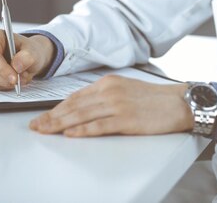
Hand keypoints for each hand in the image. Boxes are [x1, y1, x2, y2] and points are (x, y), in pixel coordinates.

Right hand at [0, 29, 54, 89]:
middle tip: (20, 80)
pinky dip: (3, 86)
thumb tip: (17, 66)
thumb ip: (27, 56)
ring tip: (20, 77)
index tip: (14, 78)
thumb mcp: (33, 50)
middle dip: (5, 79)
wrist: (27, 56)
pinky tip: (12, 80)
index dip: (2, 69)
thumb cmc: (27, 50)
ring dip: (6, 83)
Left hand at [29, 75, 192, 136]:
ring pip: (81, 115)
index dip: (56, 108)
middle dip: (51, 117)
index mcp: (108, 82)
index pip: (75, 96)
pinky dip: (82, 130)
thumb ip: (104, 96)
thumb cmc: (154, 98)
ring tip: (45, 131)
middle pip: (73, 106)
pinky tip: (70, 134)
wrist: (179, 102)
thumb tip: (83, 108)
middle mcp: (110, 91)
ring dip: (60, 124)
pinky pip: (99, 126)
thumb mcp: (125, 88)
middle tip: (36, 126)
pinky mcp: (127, 120)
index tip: (43, 116)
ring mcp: (118, 105)